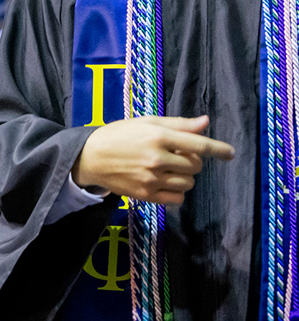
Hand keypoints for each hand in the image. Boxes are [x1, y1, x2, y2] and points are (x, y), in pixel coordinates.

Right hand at [72, 115, 234, 204]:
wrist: (90, 157)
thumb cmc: (119, 135)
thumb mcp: (146, 122)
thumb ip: (178, 124)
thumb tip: (205, 123)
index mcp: (158, 136)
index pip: (198, 145)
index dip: (218, 149)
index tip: (230, 153)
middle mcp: (157, 158)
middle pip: (195, 166)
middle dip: (191, 161)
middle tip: (175, 155)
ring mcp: (151, 178)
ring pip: (188, 183)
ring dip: (184, 176)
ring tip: (167, 168)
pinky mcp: (146, 195)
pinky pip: (177, 198)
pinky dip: (177, 192)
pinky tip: (165, 182)